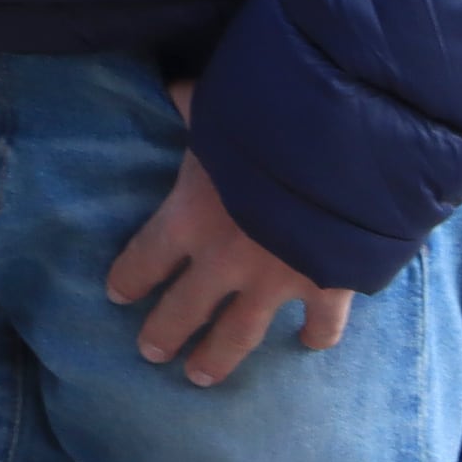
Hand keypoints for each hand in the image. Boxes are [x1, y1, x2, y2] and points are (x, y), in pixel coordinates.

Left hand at [106, 104, 351, 384]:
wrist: (344, 156)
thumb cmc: (269, 126)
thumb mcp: (219, 110)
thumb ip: (195, 106)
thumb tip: (175, 84)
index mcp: (188, 218)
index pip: (145, 258)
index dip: (130, 278)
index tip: (117, 294)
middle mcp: (225, 260)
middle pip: (184, 309)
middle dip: (164, 332)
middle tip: (149, 353)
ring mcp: (277, 282)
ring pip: (239, 335)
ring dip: (218, 357)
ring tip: (200, 376)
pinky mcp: (328, 288)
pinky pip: (321, 324)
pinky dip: (317, 336)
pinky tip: (309, 345)